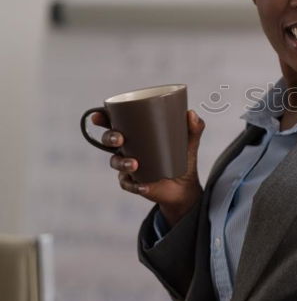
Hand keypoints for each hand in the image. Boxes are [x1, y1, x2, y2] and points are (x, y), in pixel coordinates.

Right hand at [92, 109, 205, 226]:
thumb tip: (191, 114)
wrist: (185, 186)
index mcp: (137, 133)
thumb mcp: (190, 141)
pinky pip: (128, 184)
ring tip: (134, 164)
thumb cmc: (183, 157)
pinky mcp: (134, 183)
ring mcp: (128, 167)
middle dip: (110, 137)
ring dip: (122, 162)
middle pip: (109, 140)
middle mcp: (128, 148)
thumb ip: (194, 127)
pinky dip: (135, 185)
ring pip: (116, 162)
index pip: (116, 122)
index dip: (102, 118)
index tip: (98, 116)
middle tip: (120, 139)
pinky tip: (143, 186)